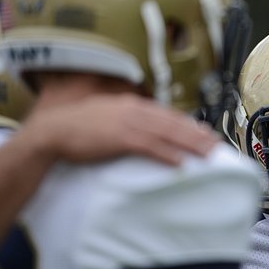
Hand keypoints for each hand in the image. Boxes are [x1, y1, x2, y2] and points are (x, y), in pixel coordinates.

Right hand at [18, 94, 218, 165]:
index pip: (167, 114)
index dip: (189, 124)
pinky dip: (167, 155)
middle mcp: (134, 110)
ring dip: (190, 145)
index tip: (205, 132)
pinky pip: (150, 148)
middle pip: (173, 123)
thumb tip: (144, 130)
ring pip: (167, 135)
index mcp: (132, 104)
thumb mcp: (108, 116)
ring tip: (207, 155)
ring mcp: (128, 123)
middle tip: (216, 145)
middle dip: (197, 135)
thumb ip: (127, 119)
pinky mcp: (120, 139)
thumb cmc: (78, 128)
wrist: (52, 132)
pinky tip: (180, 164)